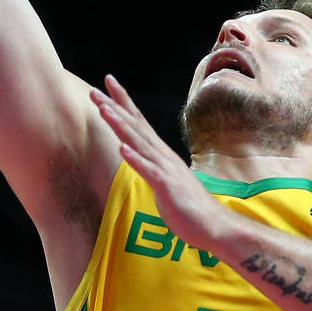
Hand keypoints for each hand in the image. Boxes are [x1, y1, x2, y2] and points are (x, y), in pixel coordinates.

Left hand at [90, 76, 230, 252]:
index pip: (138, 123)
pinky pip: (149, 171)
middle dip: (115, 107)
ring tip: (104, 109)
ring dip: (121, 125)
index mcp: (160, 154)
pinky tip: (122, 148)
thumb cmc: (190, 207)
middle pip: (135, 126)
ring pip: (139, 143)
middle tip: (96, 89)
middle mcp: (162, 156)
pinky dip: (135, 159)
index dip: (123, 103)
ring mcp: (166, 170)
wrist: (215, 226)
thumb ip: (154, 169)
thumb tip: (143, 161)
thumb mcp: (166, 183)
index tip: (107, 84)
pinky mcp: (168, 187)